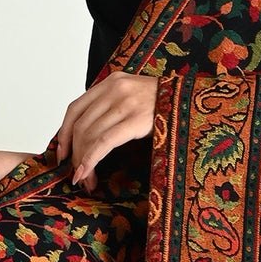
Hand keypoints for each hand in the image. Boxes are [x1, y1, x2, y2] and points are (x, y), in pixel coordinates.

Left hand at [54, 73, 158, 188]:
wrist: (198, 102)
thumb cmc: (169, 107)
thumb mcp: (137, 98)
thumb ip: (114, 108)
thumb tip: (89, 137)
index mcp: (113, 81)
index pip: (76, 108)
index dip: (64, 133)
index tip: (62, 154)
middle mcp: (116, 88)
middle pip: (81, 124)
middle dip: (74, 154)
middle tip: (76, 175)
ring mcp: (126, 102)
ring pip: (90, 135)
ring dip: (83, 162)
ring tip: (85, 180)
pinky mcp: (136, 119)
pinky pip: (104, 142)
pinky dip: (91, 160)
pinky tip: (87, 173)